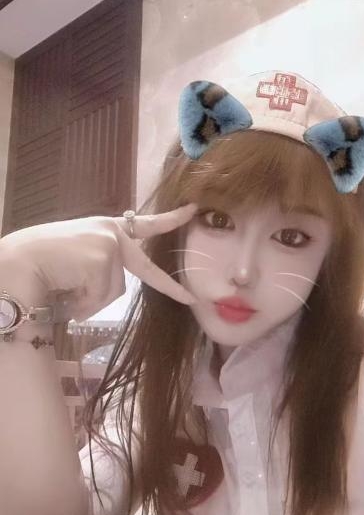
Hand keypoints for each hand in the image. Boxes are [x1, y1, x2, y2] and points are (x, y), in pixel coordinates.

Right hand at [0, 204, 197, 321]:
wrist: (17, 262)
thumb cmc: (41, 261)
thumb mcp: (79, 258)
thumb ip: (101, 265)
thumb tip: (109, 291)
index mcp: (106, 228)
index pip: (144, 224)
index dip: (170, 220)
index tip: (193, 210)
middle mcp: (112, 232)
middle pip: (144, 270)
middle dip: (170, 287)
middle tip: (192, 299)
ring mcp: (110, 244)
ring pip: (115, 292)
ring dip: (91, 301)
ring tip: (66, 290)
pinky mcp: (103, 259)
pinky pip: (101, 297)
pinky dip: (83, 304)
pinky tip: (65, 292)